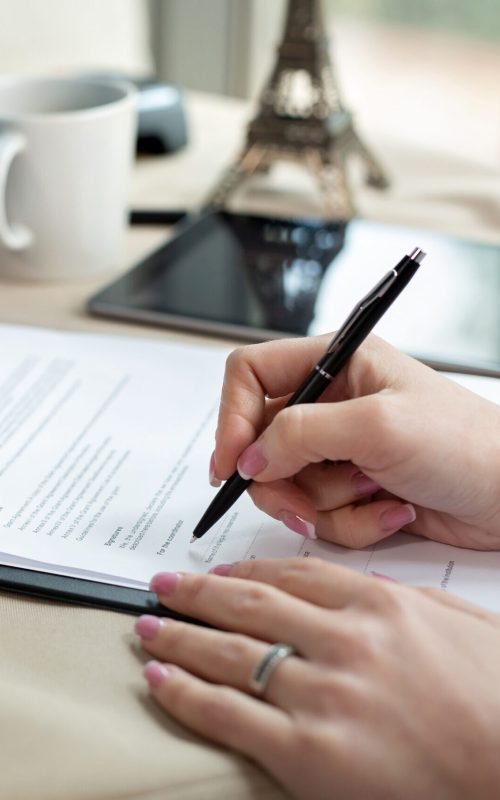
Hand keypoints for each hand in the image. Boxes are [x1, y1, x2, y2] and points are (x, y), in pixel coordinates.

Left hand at [137, 559, 499, 799]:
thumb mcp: (457, 625)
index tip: (216, 572)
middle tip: (162, 585)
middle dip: (196, 592)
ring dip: (178, 636)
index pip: (291, 575)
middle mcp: (343, 641)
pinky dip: (186, 694)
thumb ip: (402, 599)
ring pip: (229, 653)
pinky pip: (230, 715)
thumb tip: (357, 588)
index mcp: (379, 605)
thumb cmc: (495, 700)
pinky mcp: (308, 754)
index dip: (243, 572)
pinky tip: (160, 680)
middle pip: (248, 604)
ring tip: (147, 625)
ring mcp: (322, 695)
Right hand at [211, 335, 499, 548]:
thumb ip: (300, 433)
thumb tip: (247, 457)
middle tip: (304, 503)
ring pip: (288, 486)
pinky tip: (394, 508)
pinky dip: (353, 522)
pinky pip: (321, 514)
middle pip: (260, 442)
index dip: (231, 417)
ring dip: (328, 503)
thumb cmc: (465, 444)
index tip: (231, 465)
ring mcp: (342, 450)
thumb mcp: (377, 426)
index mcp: (337, 363)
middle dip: (282, 480)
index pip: (252, 374)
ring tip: (373, 493)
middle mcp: (333, 404)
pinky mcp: (353, 489)